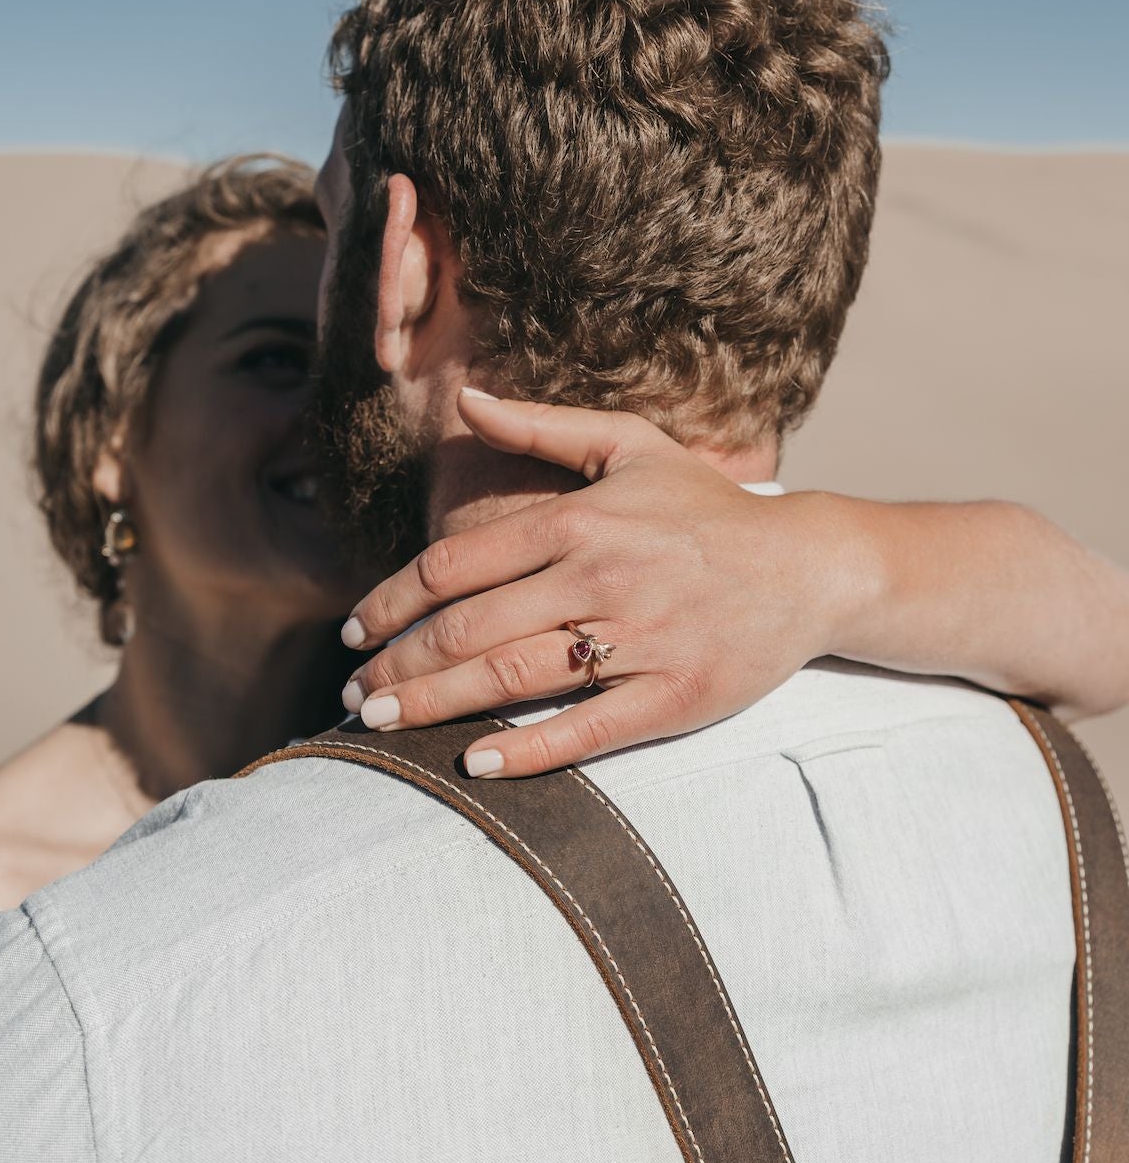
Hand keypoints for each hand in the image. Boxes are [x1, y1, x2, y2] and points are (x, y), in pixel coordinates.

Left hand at [339, 393, 862, 776]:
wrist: (808, 566)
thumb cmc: (707, 508)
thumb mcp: (630, 447)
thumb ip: (542, 427)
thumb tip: (467, 399)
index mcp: (580, 519)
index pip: (456, 565)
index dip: (392, 601)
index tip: (355, 630)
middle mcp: (600, 577)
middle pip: (470, 628)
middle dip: (398, 665)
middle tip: (353, 693)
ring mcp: (637, 640)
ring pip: (514, 678)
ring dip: (435, 705)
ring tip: (379, 725)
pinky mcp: (673, 695)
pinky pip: (587, 730)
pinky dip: (528, 750)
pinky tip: (477, 763)